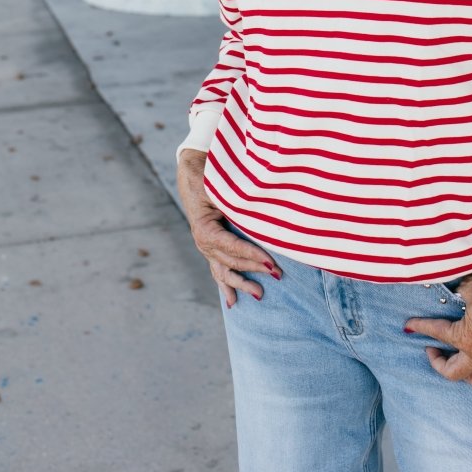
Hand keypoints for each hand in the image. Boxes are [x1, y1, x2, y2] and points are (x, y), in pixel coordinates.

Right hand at [177, 149, 281, 305]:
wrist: (192, 169)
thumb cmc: (210, 176)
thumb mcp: (221, 189)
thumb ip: (236, 205)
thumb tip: (262, 215)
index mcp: (205, 230)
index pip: (233, 247)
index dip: (253, 256)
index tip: (271, 263)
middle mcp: (203, 242)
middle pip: (232, 262)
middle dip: (255, 269)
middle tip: (278, 274)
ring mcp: (205, 247)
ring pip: (224, 271)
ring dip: (242, 283)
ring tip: (259, 295)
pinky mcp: (209, 247)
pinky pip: (218, 269)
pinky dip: (225, 285)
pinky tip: (232, 301)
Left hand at [404, 266, 471, 384]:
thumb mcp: (468, 290)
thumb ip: (456, 300)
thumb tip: (450, 300)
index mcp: (466, 339)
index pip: (436, 333)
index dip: (419, 327)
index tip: (409, 326)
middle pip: (452, 373)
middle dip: (437, 362)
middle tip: (431, 349)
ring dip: (462, 373)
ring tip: (456, 359)